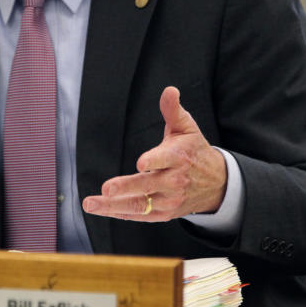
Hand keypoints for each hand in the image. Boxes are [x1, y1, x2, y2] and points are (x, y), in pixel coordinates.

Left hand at [82, 86, 226, 220]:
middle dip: (126, 187)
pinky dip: (120, 213)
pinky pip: (140, 215)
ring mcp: (169, 200)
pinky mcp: (164, 214)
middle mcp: (174, 181)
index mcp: (179, 157)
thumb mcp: (187, 128)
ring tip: (90, 204)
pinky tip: (102, 210)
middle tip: (106, 189)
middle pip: (147, 185)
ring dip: (113, 206)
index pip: (165, 159)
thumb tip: (169, 90)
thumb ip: (173, 110)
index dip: (153, 161)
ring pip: (140, 205)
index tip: (140, 163)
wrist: (215, 184)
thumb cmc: (193, 150)